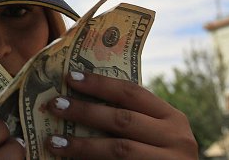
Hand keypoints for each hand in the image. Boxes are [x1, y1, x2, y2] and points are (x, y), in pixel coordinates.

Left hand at [44, 70, 197, 159]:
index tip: (69, 77)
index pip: (132, 93)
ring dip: (82, 145)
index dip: (100, 84)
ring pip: (119, 150)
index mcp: (172, 117)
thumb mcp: (155, 133)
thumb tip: (78, 99)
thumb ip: (130, 118)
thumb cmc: (159, 155)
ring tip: (53, 141)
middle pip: (123, 120)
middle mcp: (176, 138)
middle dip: (85, 111)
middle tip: (54, 105)